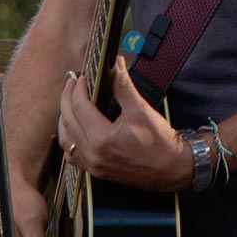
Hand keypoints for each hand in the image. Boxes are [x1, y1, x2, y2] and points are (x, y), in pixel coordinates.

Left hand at [57, 58, 190, 192]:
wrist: (172, 169)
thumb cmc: (160, 141)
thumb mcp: (141, 110)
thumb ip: (123, 86)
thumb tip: (115, 64)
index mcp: (103, 138)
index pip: (80, 106)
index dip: (78, 88)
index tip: (83, 77)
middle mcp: (93, 154)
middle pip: (68, 120)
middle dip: (67, 98)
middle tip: (71, 82)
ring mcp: (93, 165)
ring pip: (66, 139)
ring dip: (64, 118)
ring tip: (69, 101)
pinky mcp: (96, 171)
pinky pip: (72, 155)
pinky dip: (69, 139)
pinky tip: (73, 127)